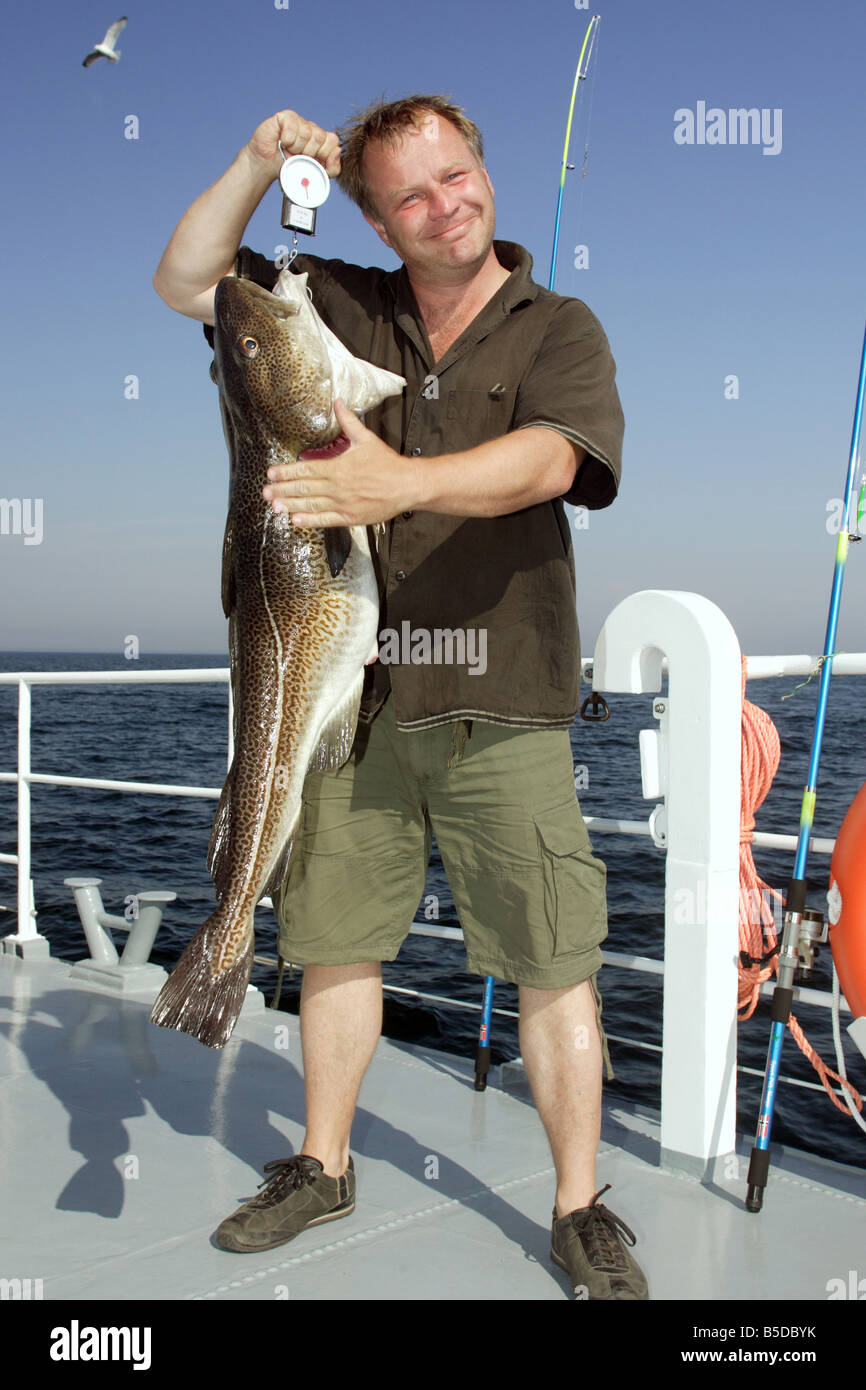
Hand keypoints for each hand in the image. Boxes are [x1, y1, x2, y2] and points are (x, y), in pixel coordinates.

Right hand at [246, 109, 340, 178]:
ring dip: (296, 148)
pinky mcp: (285, 117)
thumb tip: (337, 150)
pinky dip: (287, 140)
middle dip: (309, 153)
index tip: (313, 161)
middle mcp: (311, 129)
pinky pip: (293, 127)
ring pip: (306, 133)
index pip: (333, 140)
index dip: (324, 154)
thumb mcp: (315, 175)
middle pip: (320, 137)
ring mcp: (299, 121)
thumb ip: (332, 168)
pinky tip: (282, 142)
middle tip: (298, 157)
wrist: (267, 167)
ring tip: (289, 151)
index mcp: (321, 141)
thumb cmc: (290, 170)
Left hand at [263, 398, 420, 526]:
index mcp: (338, 467)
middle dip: (282, 489)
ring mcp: (343, 504)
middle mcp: (338, 487)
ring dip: (290, 505)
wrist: (407, 485)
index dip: (286, 471)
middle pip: (304, 488)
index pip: (306, 469)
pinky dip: (310, 521)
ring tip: (274, 506)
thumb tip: (337, 402)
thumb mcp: (366, 439)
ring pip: (311, 505)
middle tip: (265, 491)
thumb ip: (348, 421)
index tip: (271, 473)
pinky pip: (326, 520)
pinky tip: (295, 520)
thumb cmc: (387, 463)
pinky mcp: (350, 517)